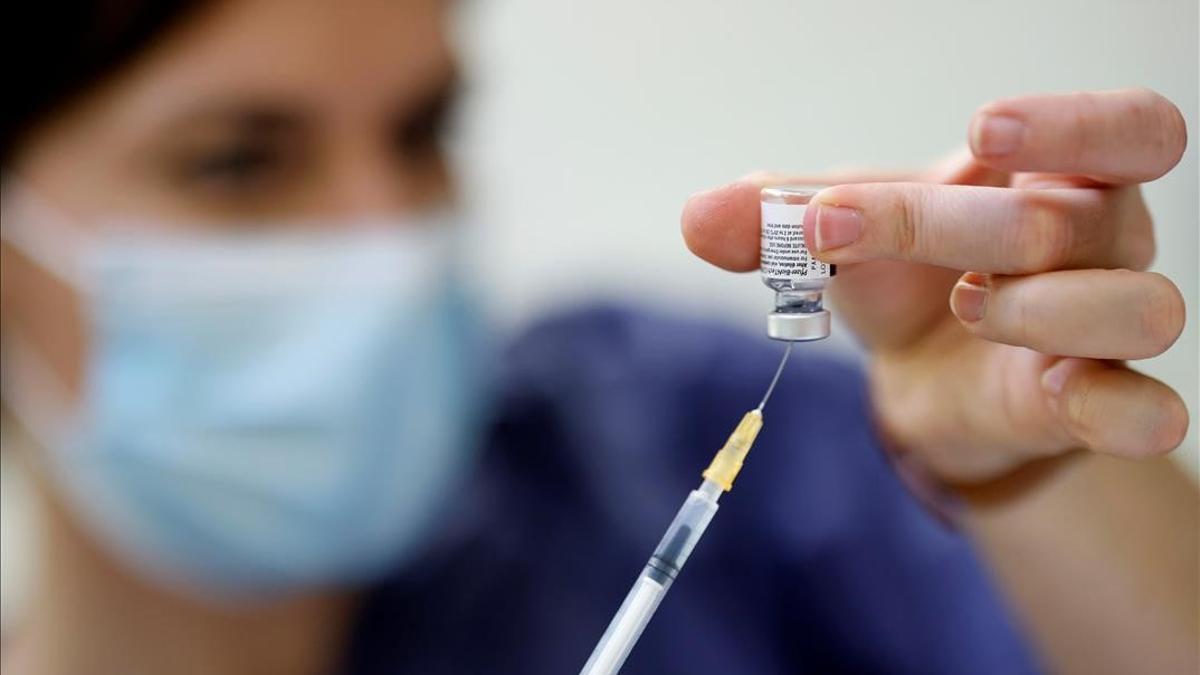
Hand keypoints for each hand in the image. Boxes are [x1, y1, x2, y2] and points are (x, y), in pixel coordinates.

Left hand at [681, 88, 1188, 483]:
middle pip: (1076, 221)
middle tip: (839, 228)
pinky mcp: (1094, 409)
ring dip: (1038, 309)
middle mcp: (1107, 246)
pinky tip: (1050, 393)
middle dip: (952, 224)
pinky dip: (1112, 407)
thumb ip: (775, 218)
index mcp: (1060, 179)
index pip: (1133, 129)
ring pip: (1136, 307)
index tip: (980, 131)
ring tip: (965, 308)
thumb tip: (697, 217)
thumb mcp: (840, 233)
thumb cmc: (902, 276)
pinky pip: (1148, 412)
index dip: (1074, 122)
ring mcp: (1108, 331)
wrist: (919, 372)